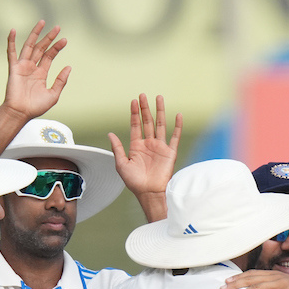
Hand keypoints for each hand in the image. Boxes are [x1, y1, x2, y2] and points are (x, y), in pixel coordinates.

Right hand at [0, 23, 70, 152]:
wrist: (21, 113)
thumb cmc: (35, 107)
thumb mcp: (53, 94)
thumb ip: (61, 81)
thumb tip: (69, 67)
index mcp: (41, 74)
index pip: (49, 56)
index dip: (57, 48)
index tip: (64, 40)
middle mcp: (32, 68)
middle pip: (41, 48)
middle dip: (49, 38)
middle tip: (57, 27)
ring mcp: (22, 67)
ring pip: (29, 46)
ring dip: (35, 34)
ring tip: (42, 23)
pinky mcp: (14, 68)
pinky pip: (11, 53)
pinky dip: (11, 41)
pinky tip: (12, 30)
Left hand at [109, 94, 181, 222]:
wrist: (149, 193)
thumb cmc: (134, 182)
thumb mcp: (121, 165)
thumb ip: (117, 148)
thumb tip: (110, 134)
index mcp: (136, 146)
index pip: (135, 125)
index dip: (134, 113)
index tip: (133, 101)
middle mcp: (148, 144)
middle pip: (147, 122)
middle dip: (145, 108)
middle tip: (143, 95)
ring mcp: (160, 147)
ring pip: (160, 125)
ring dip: (160, 111)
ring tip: (159, 98)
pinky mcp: (170, 153)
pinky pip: (175, 137)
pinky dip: (177, 126)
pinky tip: (178, 115)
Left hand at [221, 269, 288, 288]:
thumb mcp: (284, 286)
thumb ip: (272, 288)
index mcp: (273, 274)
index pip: (252, 274)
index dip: (238, 277)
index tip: (226, 281)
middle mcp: (275, 277)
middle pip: (251, 279)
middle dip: (235, 284)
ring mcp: (280, 284)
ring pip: (256, 288)